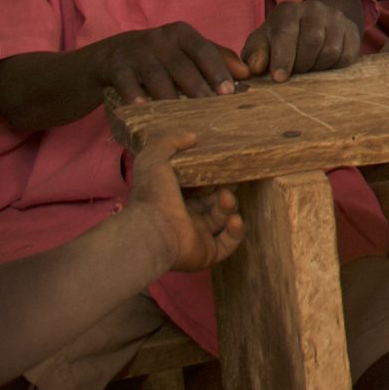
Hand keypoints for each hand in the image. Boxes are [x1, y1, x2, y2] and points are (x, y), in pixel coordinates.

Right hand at [96, 23, 250, 102]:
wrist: (112, 54)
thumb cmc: (160, 56)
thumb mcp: (186, 51)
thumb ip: (217, 59)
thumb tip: (247, 74)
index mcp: (182, 34)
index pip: (204, 50)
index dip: (217, 70)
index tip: (229, 91)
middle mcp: (160, 39)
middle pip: (182, 65)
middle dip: (197, 86)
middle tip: (211, 107)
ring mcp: (136, 52)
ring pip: (156, 75)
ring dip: (169, 95)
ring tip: (181, 115)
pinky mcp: (116, 66)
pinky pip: (126, 81)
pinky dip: (135, 94)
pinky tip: (143, 108)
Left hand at [121, 133, 244, 272]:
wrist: (152, 231)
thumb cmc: (153, 195)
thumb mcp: (154, 158)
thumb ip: (169, 142)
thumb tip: (192, 137)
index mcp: (175, 198)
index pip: (200, 185)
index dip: (213, 175)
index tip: (223, 165)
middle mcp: (187, 217)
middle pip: (215, 201)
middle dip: (225, 189)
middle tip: (232, 178)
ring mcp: (198, 236)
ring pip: (223, 219)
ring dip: (229, 206)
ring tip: (225, 198)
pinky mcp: (208, 252)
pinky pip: (229, 243)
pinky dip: (236, 232)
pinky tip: (234, 220)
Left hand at [240, 0, 362, 81]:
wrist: (312, 22)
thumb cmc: (280, 38)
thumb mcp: (262, 42)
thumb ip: (255, 55)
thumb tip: (256, 68)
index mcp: (288, 10)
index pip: (286, 34)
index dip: (282, 58)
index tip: (278, 78)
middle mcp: (314, 9)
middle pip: (312, 42)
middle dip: (301, 65)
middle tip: (294, 73)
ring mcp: (336, 18)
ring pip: (330, 50)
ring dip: (317, 67)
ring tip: (308, 68)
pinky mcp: (351, 30)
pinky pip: (346, 56)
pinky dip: (333, 67)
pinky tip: (322, 65)